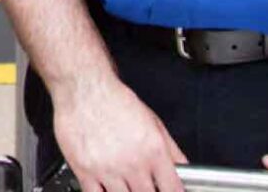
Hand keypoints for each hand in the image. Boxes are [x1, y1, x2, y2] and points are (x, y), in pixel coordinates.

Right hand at [53, 74, 187, 191]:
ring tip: (125, 184)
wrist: (84, 86)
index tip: (169, 191)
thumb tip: (183, 167)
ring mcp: (108, 169)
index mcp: (153, 150)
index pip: (172, 189)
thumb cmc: (115, 99)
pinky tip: (106, 188)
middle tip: (143, 184)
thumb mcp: (153, 121)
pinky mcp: (85, 170)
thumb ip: (171, 148)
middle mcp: (132, 163)